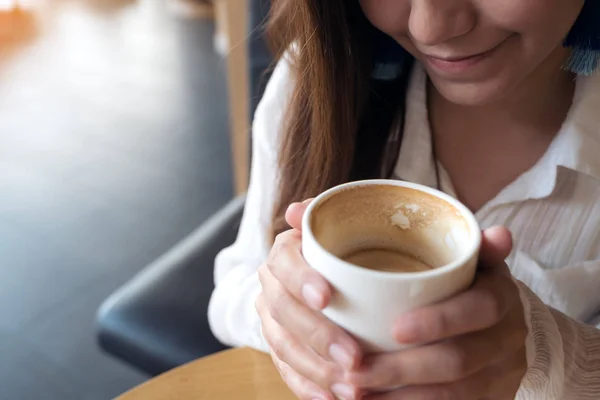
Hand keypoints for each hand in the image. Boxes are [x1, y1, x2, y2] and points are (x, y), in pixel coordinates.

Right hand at [255, 200, 362, 399]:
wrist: (316, 279)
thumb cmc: (338, 253)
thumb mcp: (335, 230)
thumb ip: (322, 218)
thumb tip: (296, 210)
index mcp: (284, 255)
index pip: (283, 263)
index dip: (300, 279)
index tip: (326, 297)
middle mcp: (272, 287)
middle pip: (284, 312)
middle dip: (318, 336)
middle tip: (355, 357)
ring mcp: (272, 321)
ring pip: (284, 348)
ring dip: (317, 370)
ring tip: (351, 388)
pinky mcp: (280, 349)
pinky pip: (287, 372)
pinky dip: (309, 389)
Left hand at [349, 227, 527, 399]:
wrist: (506, 329)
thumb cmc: (474, 286)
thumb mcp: (479, 261)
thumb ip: (478, 246)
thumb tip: (498, 233)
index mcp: (501, 299)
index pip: (479, 309)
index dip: (439, 321)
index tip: (394, 329)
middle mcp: (505, 340)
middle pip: (456, 361)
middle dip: (401, 369)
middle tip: (354, 370)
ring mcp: (498, 376)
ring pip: (451, 395)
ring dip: (399, 398)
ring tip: (354, 392)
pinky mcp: (486, 399)